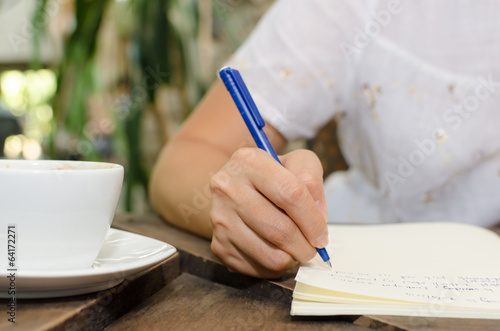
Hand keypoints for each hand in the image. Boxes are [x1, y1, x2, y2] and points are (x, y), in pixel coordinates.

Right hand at [209, 148, 328, 277]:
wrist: (237, 188)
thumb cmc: (273, 176)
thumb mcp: (296, 162)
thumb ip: (312, 179)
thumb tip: (317, 216)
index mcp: (249, 161)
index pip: (291, 194)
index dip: (313, 220)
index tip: (322, 235)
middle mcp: (228, 188)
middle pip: (280, 229)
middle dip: (305, 246)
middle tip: (312, 248)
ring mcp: (220, 218)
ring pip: (270, 254)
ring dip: (291, 259)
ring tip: (295, 249)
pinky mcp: (218, 244)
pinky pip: (257, 268)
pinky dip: (274, 267)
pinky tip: (276, 252)